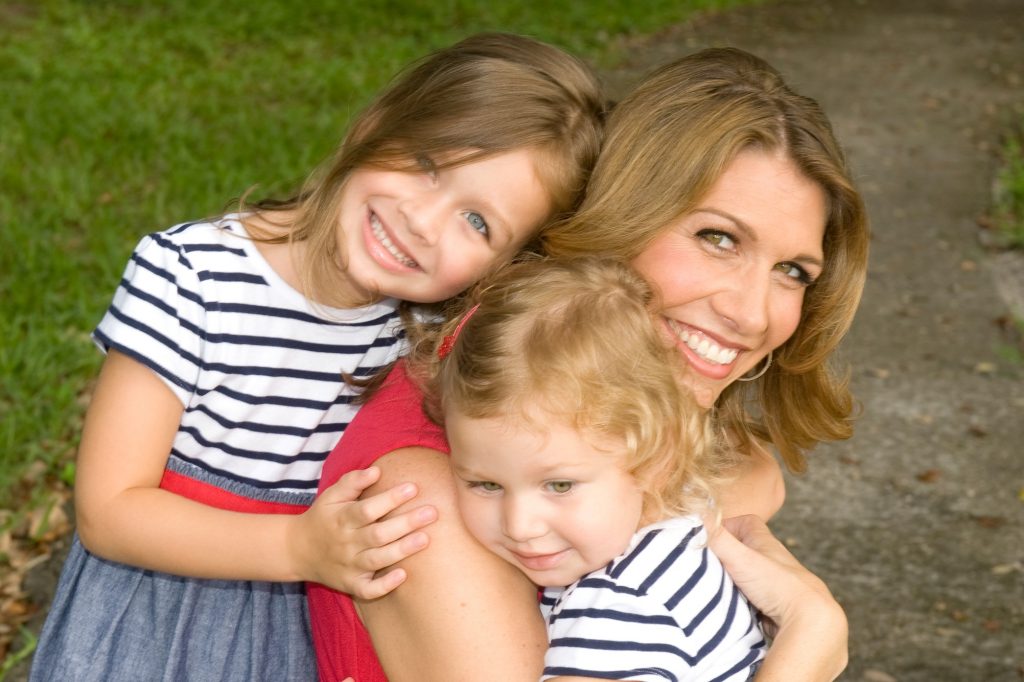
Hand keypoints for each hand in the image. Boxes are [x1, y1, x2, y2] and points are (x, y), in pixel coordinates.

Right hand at [289, 466, 437, 597]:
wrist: (298, 550)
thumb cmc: (324, 517)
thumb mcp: (331, 496)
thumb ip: (353, 481)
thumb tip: (377, 470)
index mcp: (342, 519)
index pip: (367, 509)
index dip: (390, 499)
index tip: (413, 487)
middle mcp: (346, 543)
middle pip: (378, 534)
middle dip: (406, 523)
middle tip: (432, 512)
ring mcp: (349, 566)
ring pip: (377, 560)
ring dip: (402, 550)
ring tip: (425, 538)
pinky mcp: (351, 585)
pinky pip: (368, 590)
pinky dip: (384, 585)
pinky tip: (403, 575)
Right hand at [709, 515, 847, 680]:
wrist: (810, 625)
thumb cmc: (779, 586)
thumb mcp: (741, 557)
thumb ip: (717, 538)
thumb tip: (693, 514)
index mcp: (767, 545)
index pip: (747, 524)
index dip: (728, 525)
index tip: (708, 536)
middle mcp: (774, 563)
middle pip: (747, 551)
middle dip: (727, 556)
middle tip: (706, 566)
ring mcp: (777, 587)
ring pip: (750, 578)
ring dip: (734, 583)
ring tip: (715, 591)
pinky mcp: (778, 610)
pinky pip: (755, 602)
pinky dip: (743, 605)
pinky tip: (732, 612)